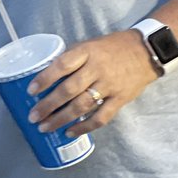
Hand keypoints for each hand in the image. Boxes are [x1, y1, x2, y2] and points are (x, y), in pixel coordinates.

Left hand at [26, 29, 158, 136]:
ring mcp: (110, 85)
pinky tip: (69, 132)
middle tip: (33, 116)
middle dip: (48, 105)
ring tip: (45, 127)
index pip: (62, 65)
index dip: (45, 78)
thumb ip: (71, 59)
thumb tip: (46, 76)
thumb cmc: (111, 48)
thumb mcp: (90, 45)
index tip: (31, 91)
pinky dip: (84, 127)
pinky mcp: (120, 99)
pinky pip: (101, 117)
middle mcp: (97, 69)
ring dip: (61, 119)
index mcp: (87, 52)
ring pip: (82, 106)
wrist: (146, 51)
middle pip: (69, 89)